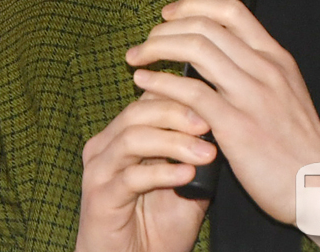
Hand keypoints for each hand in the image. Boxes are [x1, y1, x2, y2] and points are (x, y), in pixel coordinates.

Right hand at [74, 88, 212, 251]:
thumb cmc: (160, 225)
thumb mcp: (186, 180)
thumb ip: (195, 150)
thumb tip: (220, 120)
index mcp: (123, 134)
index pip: (148, 97)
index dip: (178, 93)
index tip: (212, 100)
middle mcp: (105, 146)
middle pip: (138, 111)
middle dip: (177, 112)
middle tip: (208, 123)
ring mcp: (98, 171)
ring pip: (133, 138)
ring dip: (173, 142)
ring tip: (205, 153)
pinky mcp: (98, 198)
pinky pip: (130, 177)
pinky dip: (162, 173)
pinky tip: (187, 176)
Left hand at [125, 0, 319, 227]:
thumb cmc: (299, 144)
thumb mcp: (285, 92)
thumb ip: (256, 70)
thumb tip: (219, 53)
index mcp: (275, 57)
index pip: (231, 10)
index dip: (194, 5)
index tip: (170, 14)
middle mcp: (264, 68)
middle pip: (207, 25)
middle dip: (167, 28)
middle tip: (147, 41)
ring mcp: (251, 95)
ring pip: (197, 49)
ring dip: (158, 48)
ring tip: (137, 58)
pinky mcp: (236, 126)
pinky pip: (192, 92)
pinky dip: (162, 82)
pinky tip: (145, 83)